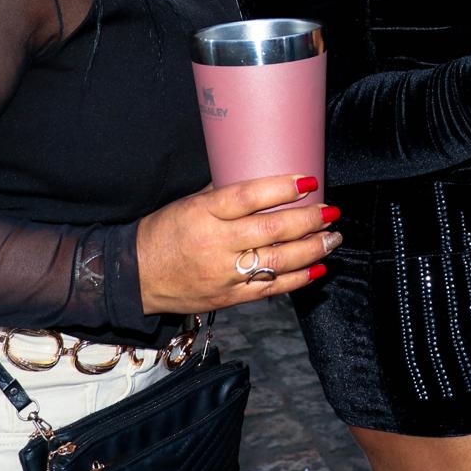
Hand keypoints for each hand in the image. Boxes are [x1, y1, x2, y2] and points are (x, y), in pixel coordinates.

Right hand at [135, 174, 338, 313]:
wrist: (137, 276)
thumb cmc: (165, 232)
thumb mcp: (190, 203)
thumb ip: (225, 192)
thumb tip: (262, 174)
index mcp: (204, 213)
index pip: (248, 197)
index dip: (282, 188)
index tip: (309, 181)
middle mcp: (216, 244)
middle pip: (271, 230)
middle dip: (309, 220)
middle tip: (331, 210)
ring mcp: (224, 274)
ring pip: (277, 261)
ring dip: (312, 248)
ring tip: (333, 237)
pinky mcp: (230, 297)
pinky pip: (271, 288)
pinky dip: (298, 278)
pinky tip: (318, 267)